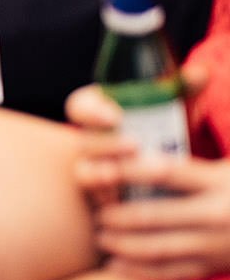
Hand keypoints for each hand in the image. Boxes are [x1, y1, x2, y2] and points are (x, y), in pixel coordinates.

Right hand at [70, 61, 213, 211]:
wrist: (172, 174)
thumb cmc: (169, 134)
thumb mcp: (175, 112)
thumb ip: (182, 92)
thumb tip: (199, 74)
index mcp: (100, 114)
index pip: (80, 106)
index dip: (92, 111)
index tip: (115, 116)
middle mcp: (90, 143)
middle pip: (82, 141)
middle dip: (105, 145)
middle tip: (135, 146)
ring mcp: (92, 172)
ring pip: (83, 174)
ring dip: (101, 175)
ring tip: (121, 178)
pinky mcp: (100, 199)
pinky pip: (95, 202)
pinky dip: (107, 202)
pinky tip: (124, 205)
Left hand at [91, 147, 229, 279]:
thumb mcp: (227, 168)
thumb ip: (189, 164)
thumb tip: (140, 155)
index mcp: (219, 181)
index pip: (167, 172)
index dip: (130, 170)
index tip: (102, 167)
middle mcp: (218, 214)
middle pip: (155, 214)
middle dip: (117, 214)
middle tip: (94, 211)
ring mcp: (216, 244)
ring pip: (159, 247)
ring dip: (122, 244)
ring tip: (100, 236)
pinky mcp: (215, 265)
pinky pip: (172, 271)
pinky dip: (139, 271)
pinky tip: (113, 266)